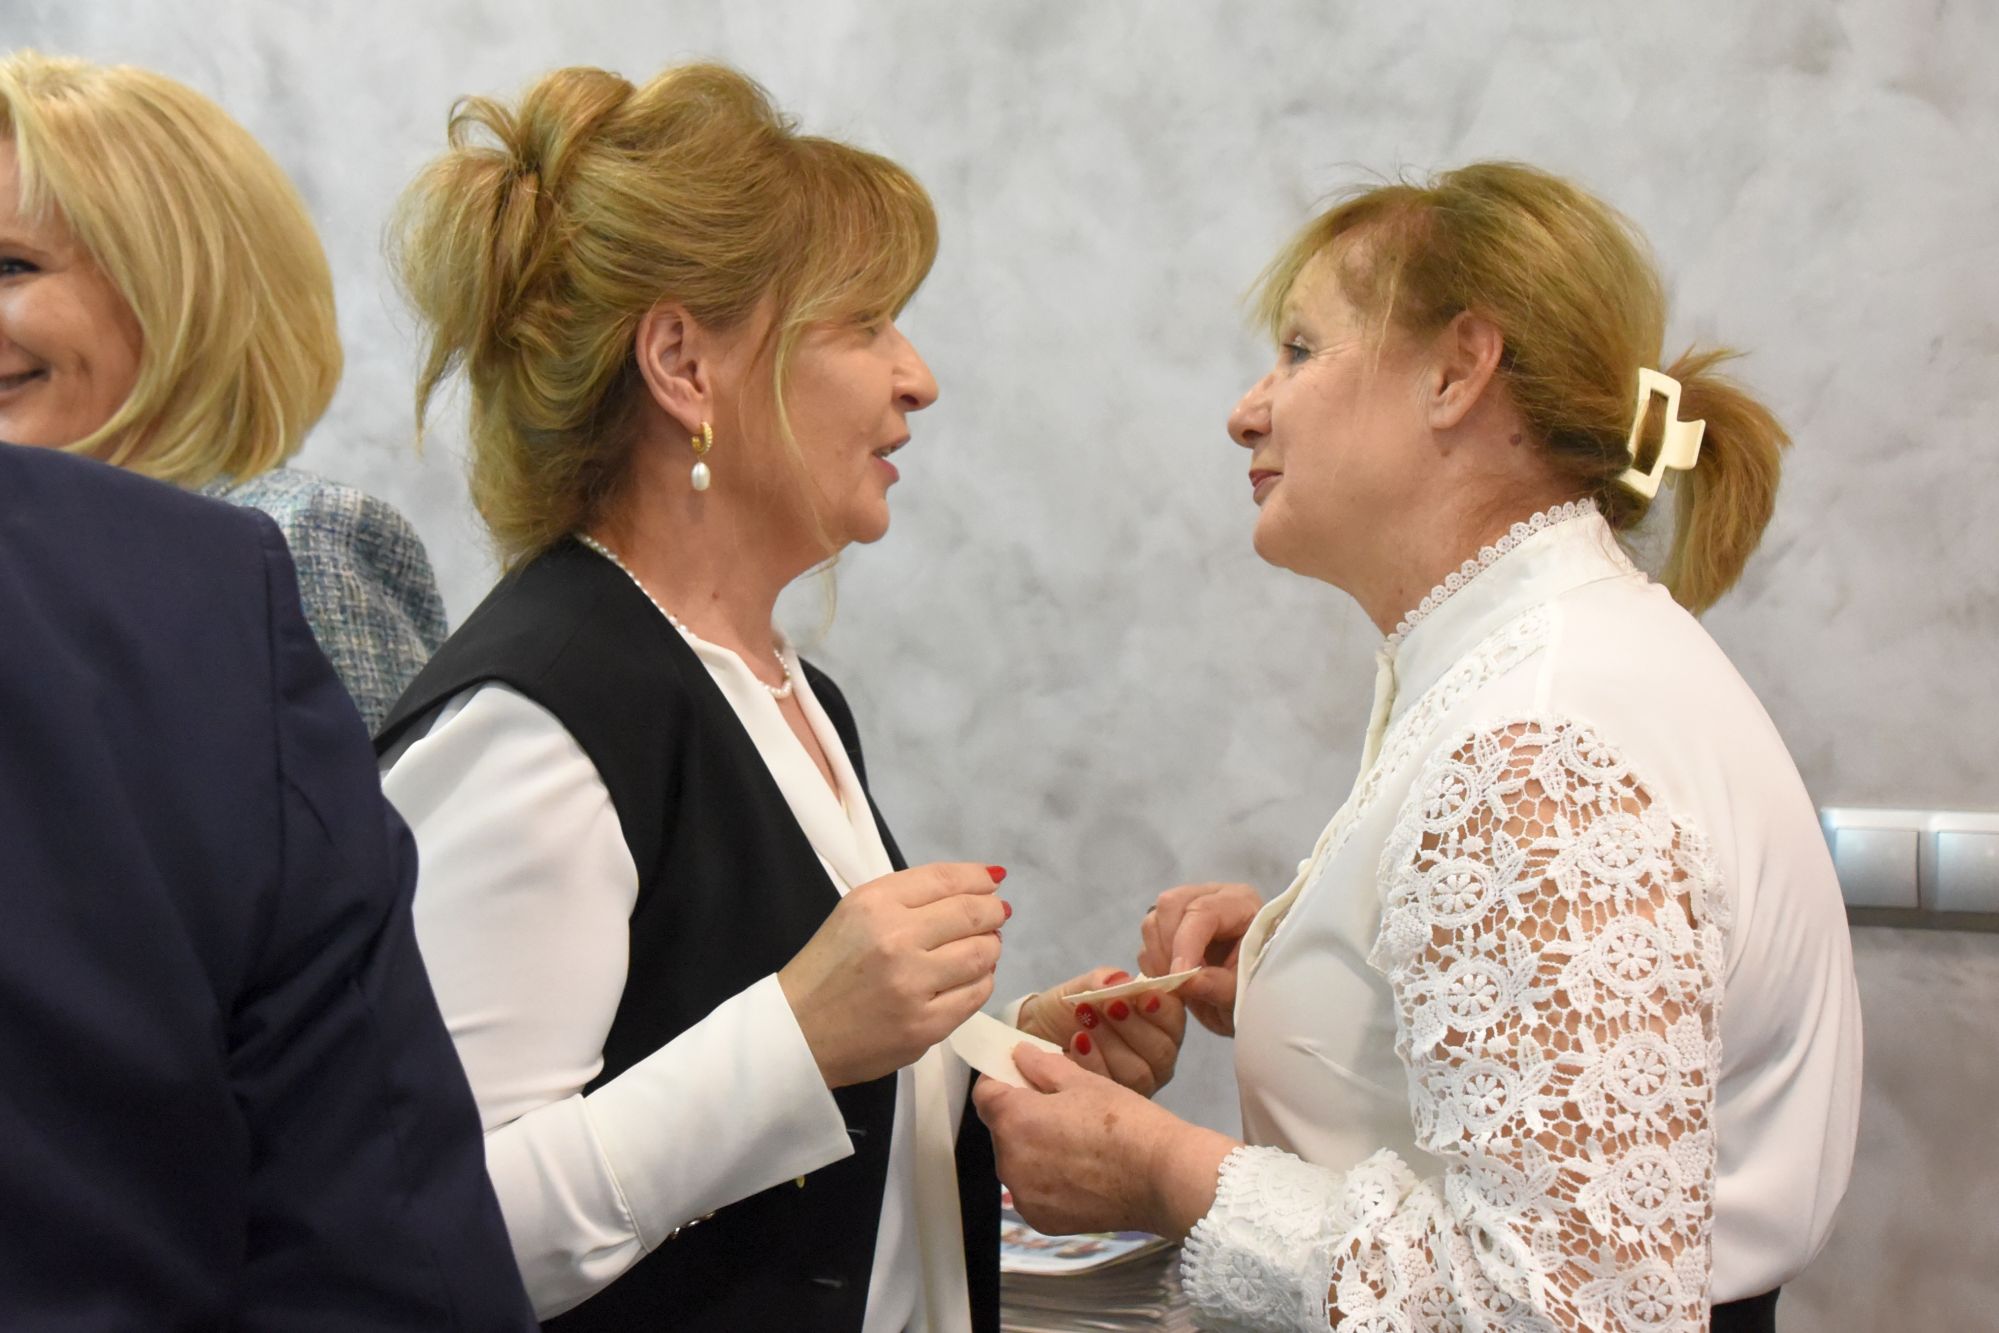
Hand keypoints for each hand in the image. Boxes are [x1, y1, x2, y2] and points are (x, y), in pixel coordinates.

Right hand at [779, 862, 1005, 1088]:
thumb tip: (980, 884)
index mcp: (874, 904)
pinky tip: (968, 978)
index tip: (991, 882)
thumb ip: (910, 896)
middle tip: (995, 916)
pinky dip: (981, 981)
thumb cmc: (829, 968)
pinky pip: (976, 993)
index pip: (945, 879)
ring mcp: (913, 985)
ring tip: (981, 947)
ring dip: (990, 946)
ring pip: (982, 953)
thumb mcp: (855, 913)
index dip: (978, 878)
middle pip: (972, 914)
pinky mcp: (926, 1025)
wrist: (798, 1033)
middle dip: (993, 911)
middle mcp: (896, 939)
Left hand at [973, 1046, 1237, 1239]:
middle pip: (1001, 1129)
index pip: (984, 1093)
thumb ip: (1042, 1066)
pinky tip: (1081, 1173)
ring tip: (1077, 1144)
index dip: (1003, 1080)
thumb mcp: (1084, 1082)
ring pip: (1017, 1162)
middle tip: (1064, 1111)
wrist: (1163, 1178)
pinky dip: (1047, 1182)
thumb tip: (1019, 1055)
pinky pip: (1032, 1191)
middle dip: (1023, 1117)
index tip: (1024, 1079)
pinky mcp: (1041, 1220)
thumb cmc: (1127, 1124)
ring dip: (1034, 1150)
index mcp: (1013, 1119)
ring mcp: (1023, 1196)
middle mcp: (1008, 1162)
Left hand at [1017, 968, 1186, 1096]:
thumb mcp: (1083, 987)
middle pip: (1162, 1051)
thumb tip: (1119, 981)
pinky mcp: (1112, 1104)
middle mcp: (1154, 1057)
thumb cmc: (1067, 1009)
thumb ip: (1103, 981)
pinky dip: (1093, 1063)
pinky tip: (1077, 1044)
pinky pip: (1111, 1089)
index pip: (1175, 1020)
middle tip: (1108, 1006)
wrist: (1033, 1036)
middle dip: (1134, 1027)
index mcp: (1157, 1023)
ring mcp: (1136, 1084)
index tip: (1142, 997)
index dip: (1163, 1009)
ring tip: (1085, 1020)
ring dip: (1111, 1044)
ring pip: (1138, 1073)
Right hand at [1137, 882, 1262, 1036]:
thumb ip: (1219, 985)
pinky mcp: (1171, 928)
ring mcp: (1188, 909)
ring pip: (1153, 920)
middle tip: (1179, 982)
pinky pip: (1148, 940)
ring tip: (1179, 984)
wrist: (1254, 1001)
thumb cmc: (1257, 990)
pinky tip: (1173, 982)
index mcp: (1240, 903)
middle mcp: (1212, 897)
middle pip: (1170, 905)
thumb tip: (1186, 980)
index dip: (1186, 944)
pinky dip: (1153, 964)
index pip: (1202, 912)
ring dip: (1158, 956)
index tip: (1179, 978)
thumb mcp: (1245, 992)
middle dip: (1168, 946)